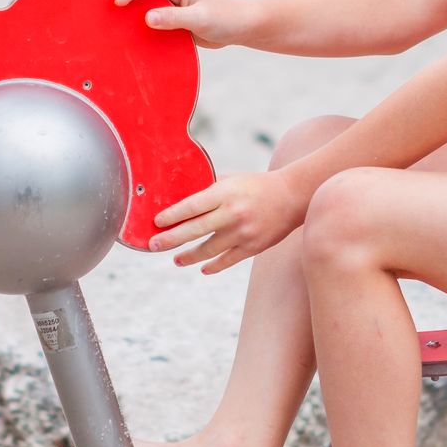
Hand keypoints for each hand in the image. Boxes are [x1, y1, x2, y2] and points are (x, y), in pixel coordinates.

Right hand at [115, 0, 252, 49]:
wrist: (240, 26)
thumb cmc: (224, 18)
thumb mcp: (199, 19)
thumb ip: (173, 18)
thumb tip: (147, 18)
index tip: (117, 3)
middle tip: (107, 12)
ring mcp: (172, 5)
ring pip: (145, 5)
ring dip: (132, 13)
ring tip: (114, 23)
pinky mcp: (173, 18)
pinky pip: (153, 19)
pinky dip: (142, 25)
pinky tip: (133, 36)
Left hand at [148, 170, 307, 273]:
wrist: (293, 196)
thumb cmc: (257, 185)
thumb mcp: (232, 180)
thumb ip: (209, 189)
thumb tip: (181, 198)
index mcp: (225, 193)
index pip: (191, 206)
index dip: (172, 215)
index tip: (156, 222)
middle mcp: (232, 213)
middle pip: (194, 230)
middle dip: (170, 239)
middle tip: (153, 246)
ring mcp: (243, 232)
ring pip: (208, 250)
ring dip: (188, 256)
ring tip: (176, 259)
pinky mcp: (253, 247)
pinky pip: (227, 260)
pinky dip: (213, 266)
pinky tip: (202, 267)